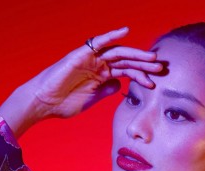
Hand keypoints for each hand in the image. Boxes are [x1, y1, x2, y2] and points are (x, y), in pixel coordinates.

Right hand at [0, 27, 161, 136]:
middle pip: (127, 62)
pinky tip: (125, 32)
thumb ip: (107, 91)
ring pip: (119, 53)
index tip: (156, 83)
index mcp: (102, 76)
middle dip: (144, 65)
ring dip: (136, 54)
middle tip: (162, 68)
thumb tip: (122, 85)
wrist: (43, 103)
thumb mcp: (92, 100)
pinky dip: (112, 35)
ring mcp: (91, 58)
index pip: (127, 73)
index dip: (142, 76)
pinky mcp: (82, 54)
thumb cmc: (63, 104)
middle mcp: (99, 65)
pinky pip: (99, 42)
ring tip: (152, 59)